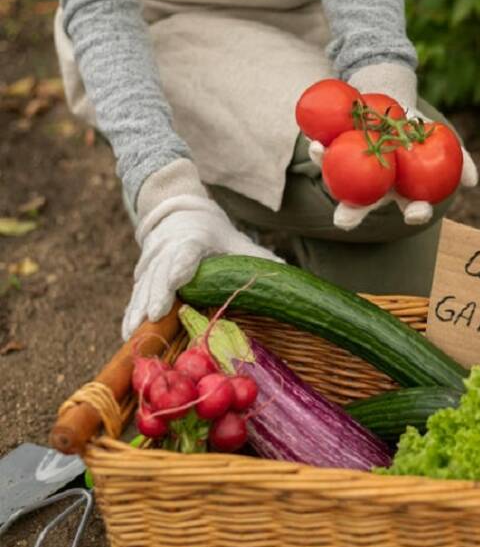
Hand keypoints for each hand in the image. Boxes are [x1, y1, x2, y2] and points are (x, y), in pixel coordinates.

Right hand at [122, 195, 281, 338]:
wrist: (177, 213)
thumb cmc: (213, 232)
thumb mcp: (235, 240)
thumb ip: (257, 257)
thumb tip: (286, 269)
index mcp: (193, 239)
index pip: (186, 253)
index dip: (181, 267)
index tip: (177, 281)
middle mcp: (168, 250)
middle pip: (161, 273)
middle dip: (156, 295)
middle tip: (154, 316)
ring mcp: (152, 262)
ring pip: (144, 286)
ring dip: (138, 309)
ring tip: (134, 332)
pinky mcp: (143, 274)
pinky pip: (135, 294)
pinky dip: (130, 312)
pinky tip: (128, 333)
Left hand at [308, 107, 478, 231]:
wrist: (392, 104)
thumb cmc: (420, 130)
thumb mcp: (443, 141)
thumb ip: (460, 161)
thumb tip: (472, 181)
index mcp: (402, 192)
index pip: (411, 209)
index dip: (414, 213)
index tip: (417, 212)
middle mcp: (373, 188)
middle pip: (363, 205)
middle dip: (352, 215)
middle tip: (344, 220)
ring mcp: (351, 171)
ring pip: (338, 179)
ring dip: (327, 172)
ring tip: (320, 158)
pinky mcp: (333, 151)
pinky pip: (325, 151)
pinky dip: (319, 147)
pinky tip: (315, 140)